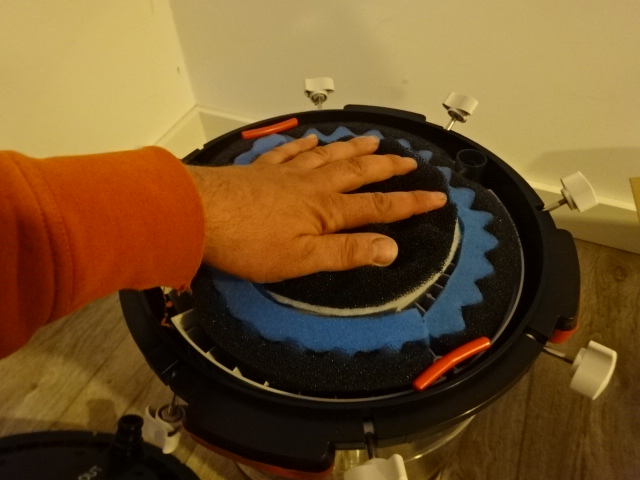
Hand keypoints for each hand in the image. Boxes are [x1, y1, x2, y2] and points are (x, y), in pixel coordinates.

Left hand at [187, 135, 446, 282]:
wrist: (198, 214)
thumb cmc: (249, 243)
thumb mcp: (303, 259)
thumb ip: (347, 253)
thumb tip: (391, 249)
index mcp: (326, 210)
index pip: (378, 207)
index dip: (410, 204)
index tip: (437, 197)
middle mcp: (311, 185)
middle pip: (356, 172)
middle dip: (386, 166)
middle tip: (408, 159)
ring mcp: (285, 174)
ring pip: (327, 156)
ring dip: (352, 148)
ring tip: (372, 140)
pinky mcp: (260, 170)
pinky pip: (289, 152)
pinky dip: (304, 144)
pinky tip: (311, 139)